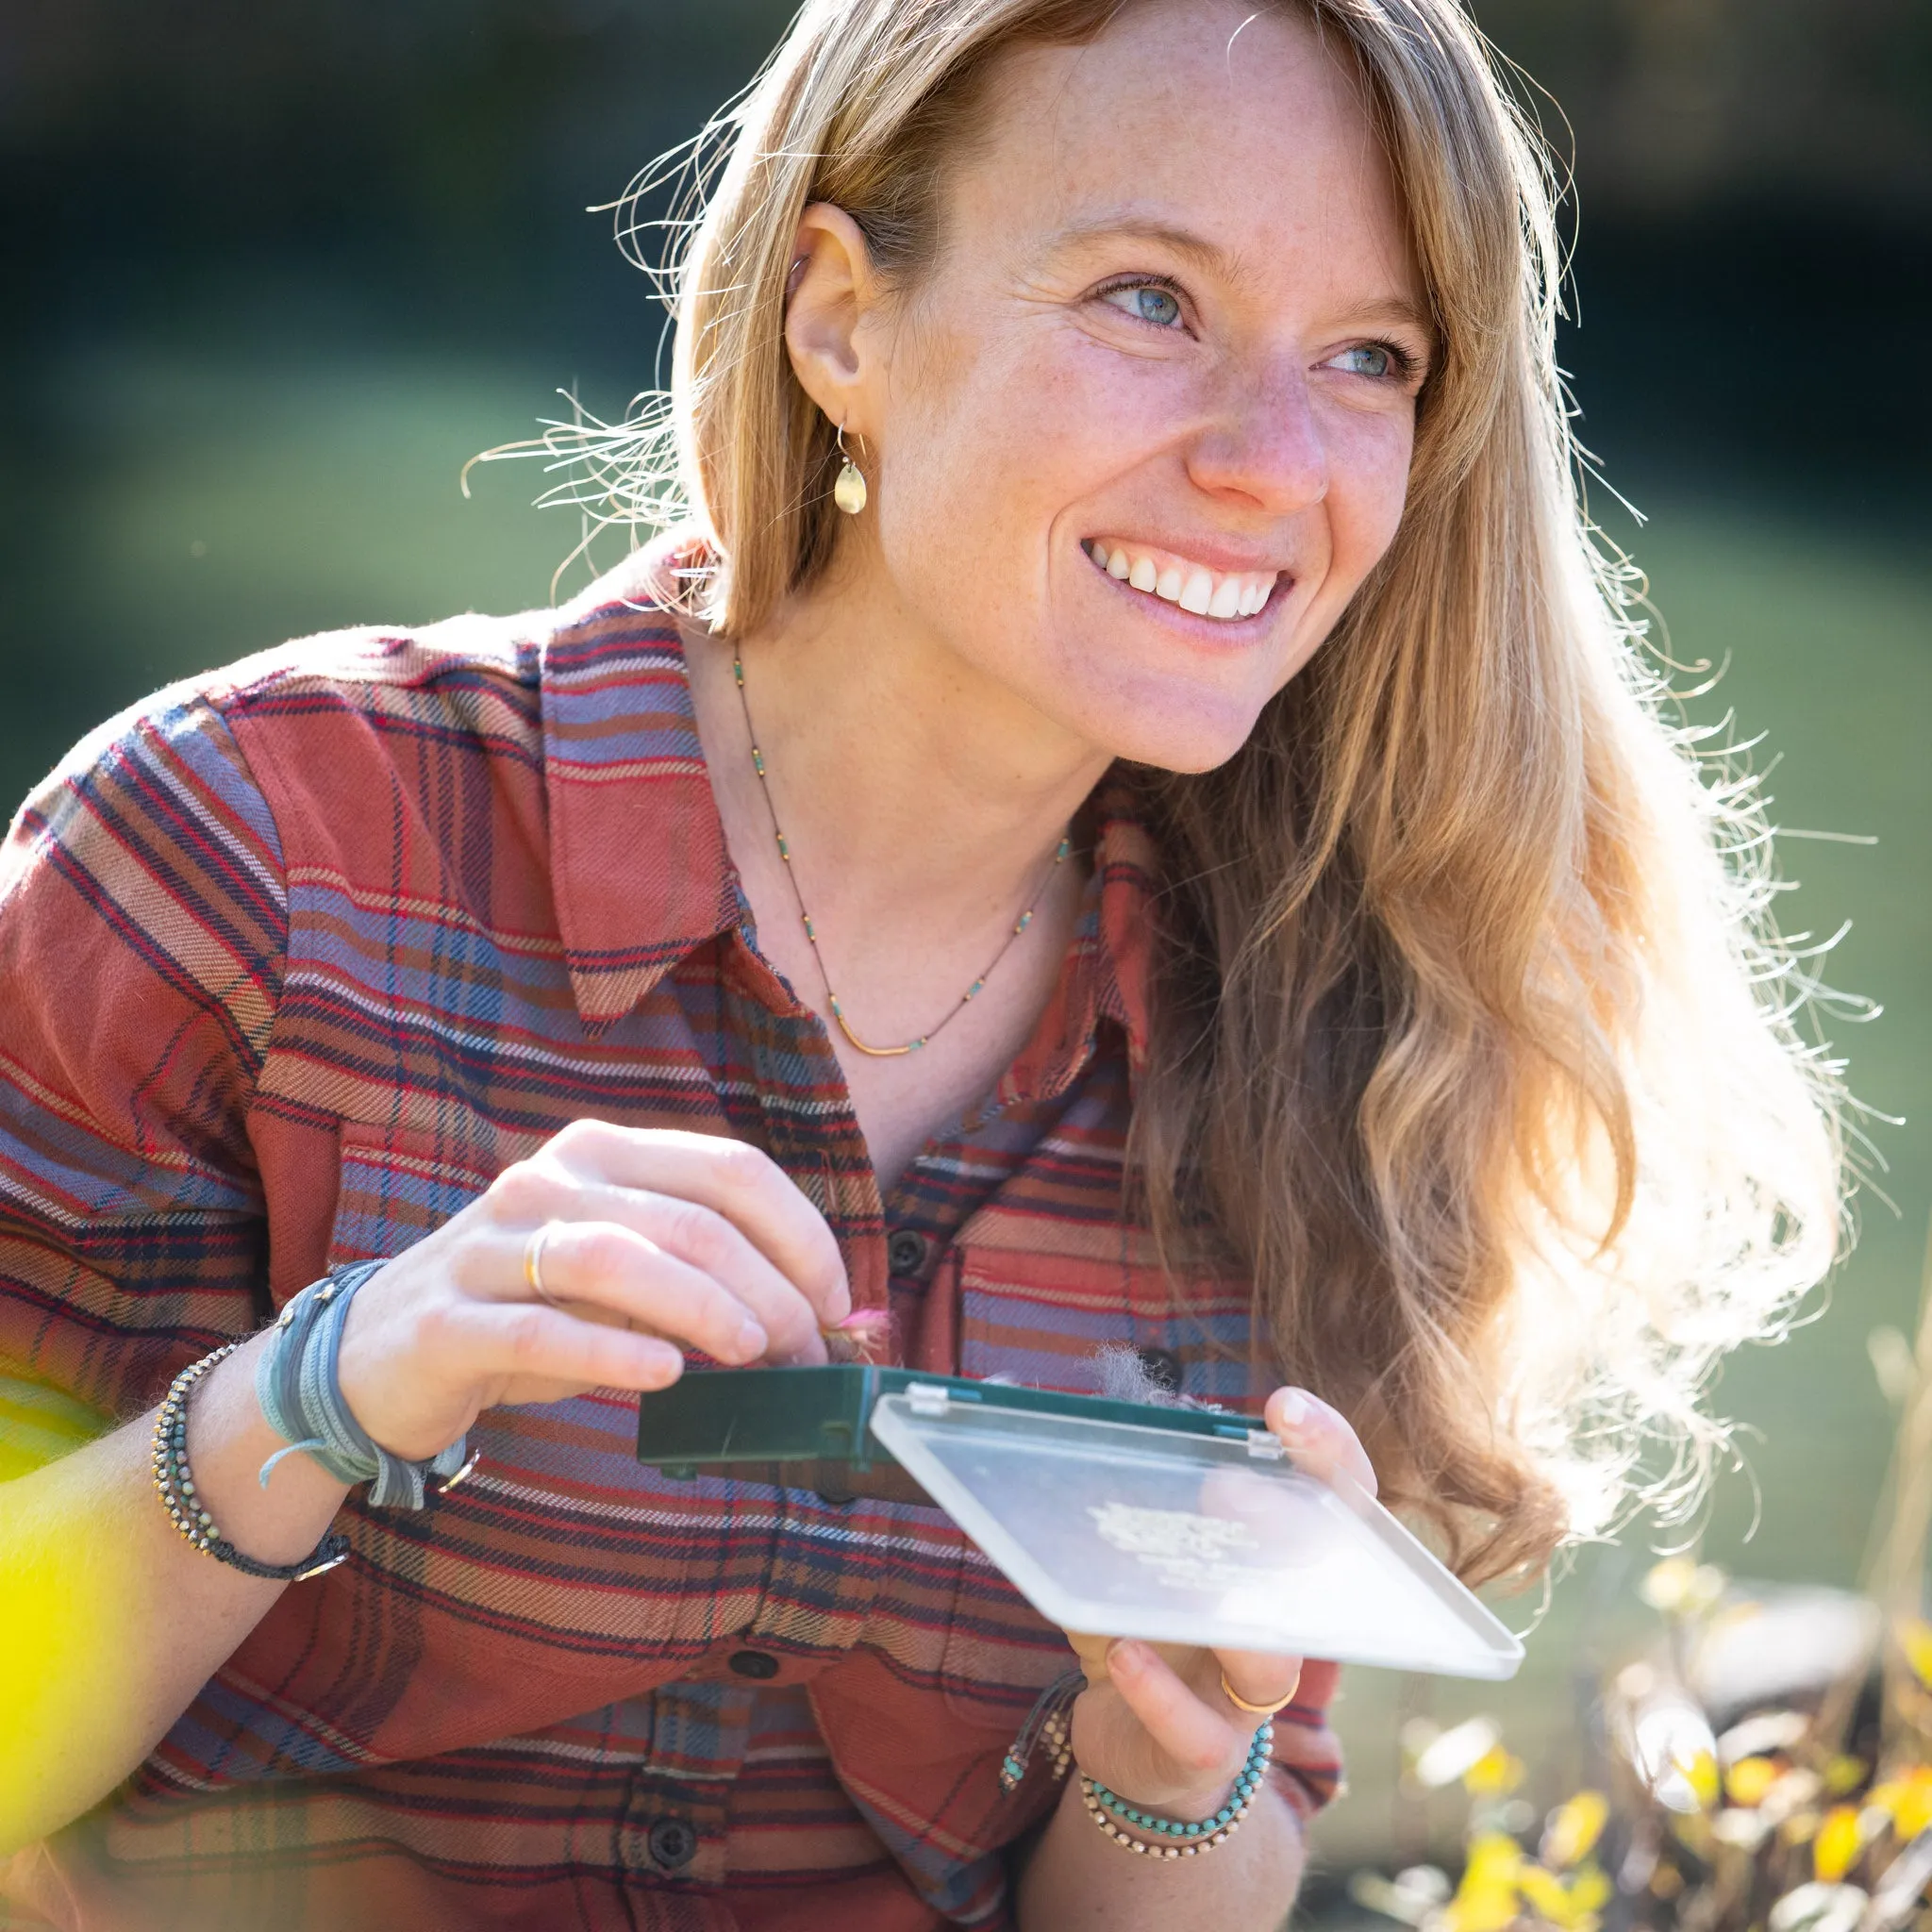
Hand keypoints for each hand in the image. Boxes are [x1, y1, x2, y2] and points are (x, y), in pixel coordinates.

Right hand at [333, 1122, 850, 1460]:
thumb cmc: (528, 1312)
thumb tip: (812, 1315)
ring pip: (617, 1260)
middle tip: (805, 1353)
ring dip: (703, 1309)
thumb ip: (698, 1276)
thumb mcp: (621, 1279)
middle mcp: (547, 1181)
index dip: (799, 1234)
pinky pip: (539, 1329)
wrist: (379, 1357)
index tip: (836, 1303)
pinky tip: (665, 1377)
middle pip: (688, 1220)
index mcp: (602, 1153)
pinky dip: (612, 1352)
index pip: (730, 1169)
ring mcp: (489, 1245)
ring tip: (753, 1353)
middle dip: (768, 1290)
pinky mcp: (447, 1319)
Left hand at [1062, 1387, 1372, 1815]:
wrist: (1130, 1745)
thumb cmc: (1147, 1631)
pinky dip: (1159, 1693)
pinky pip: (1197, 1731)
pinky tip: (1126, 1654)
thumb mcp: (1136, 1558)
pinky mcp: (1202, 1751)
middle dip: (1286, 1529)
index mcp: (1274, 1570)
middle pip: (1320, 1579)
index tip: (1284, 1409)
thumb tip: (1070, 1427)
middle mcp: (1278, 1629)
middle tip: (1228, 1486)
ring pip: (1273, 1668)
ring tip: (1188, 1581)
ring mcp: (1246, 1699)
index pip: (1334, 1502)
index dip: (1326, 1452)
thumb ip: (1127, 1501)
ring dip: (1235, 1627)